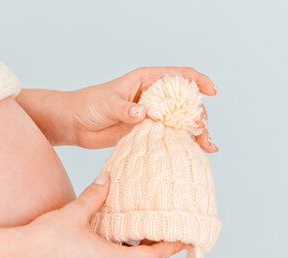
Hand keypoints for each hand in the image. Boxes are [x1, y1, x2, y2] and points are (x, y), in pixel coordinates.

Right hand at [4, 171, 184, 257]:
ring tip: (134, 235)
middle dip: (151, 249)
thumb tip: (108, 178)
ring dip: (130, 255)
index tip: (185, 240)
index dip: (171, 248)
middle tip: (161, 231)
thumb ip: (95, 195)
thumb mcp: (73, 213)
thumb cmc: (43, 239)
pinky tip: (104, 246)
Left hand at [67, 66, 218, 152]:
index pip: (179, 76)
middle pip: (186, 102)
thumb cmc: (88, 105)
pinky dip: (185, 144)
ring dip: (197, 133)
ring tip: (208, 145)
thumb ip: (125, 109)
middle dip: (199, 114)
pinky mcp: (149, 133)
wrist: (75, 124)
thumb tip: (143, 113)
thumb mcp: (106, 104)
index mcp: (146, 80)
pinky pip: (172, 137)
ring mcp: (154, 116)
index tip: (211, 91)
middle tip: (200, 128)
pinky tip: (200, 152)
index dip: (198, 81)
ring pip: (182, 122)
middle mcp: (154, 97)